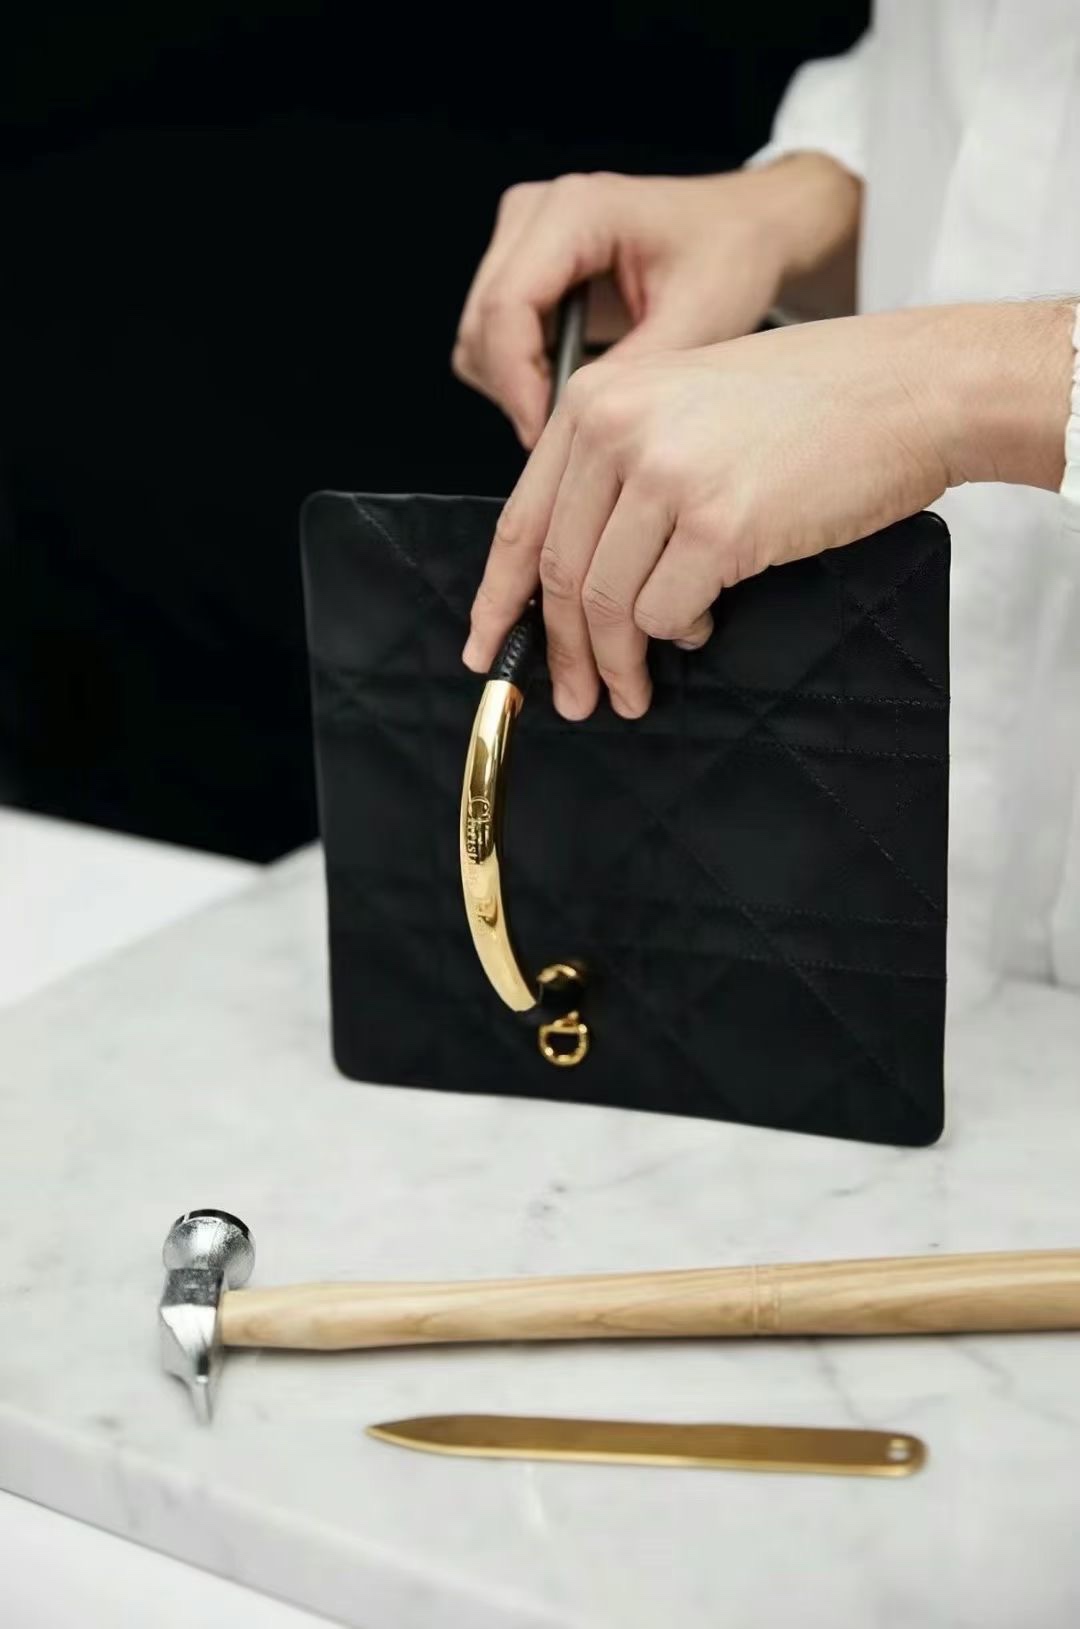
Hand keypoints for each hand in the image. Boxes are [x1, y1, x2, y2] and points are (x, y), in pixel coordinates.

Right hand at [452, 157, 859, 447]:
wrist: (743, 229)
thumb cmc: (730, 256)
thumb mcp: (694, 321)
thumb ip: (629, 373)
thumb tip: (574, 427)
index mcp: (575, 211)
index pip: (506, 308)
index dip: (517, 383)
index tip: (545, 437)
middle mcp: (534, 213)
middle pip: (481, 326)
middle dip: (516, 390)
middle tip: (570, 434)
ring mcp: (521, 236)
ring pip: (478, 337)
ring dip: (516, 385)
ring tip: (578, 405)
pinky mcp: (522, 263)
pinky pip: (493, 337)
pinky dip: (522, 373)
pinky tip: (573, 382)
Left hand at [462, 301, 1074, 718]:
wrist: (909, 386)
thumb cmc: (812, 401)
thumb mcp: (687, 403)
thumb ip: (622, 467)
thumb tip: (577, 568)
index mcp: (598, 399)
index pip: (522, 519)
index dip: (498, 597)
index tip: (485, 646)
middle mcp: (618, 431)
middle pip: (559, 572)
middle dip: (561, 651)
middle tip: (574, 696)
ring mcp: (666, 477)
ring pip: (605, 604)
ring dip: (618, 661)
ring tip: (636, 687)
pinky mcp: (718, 525)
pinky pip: (664, 614)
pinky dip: (676, 636)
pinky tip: (701, 624)